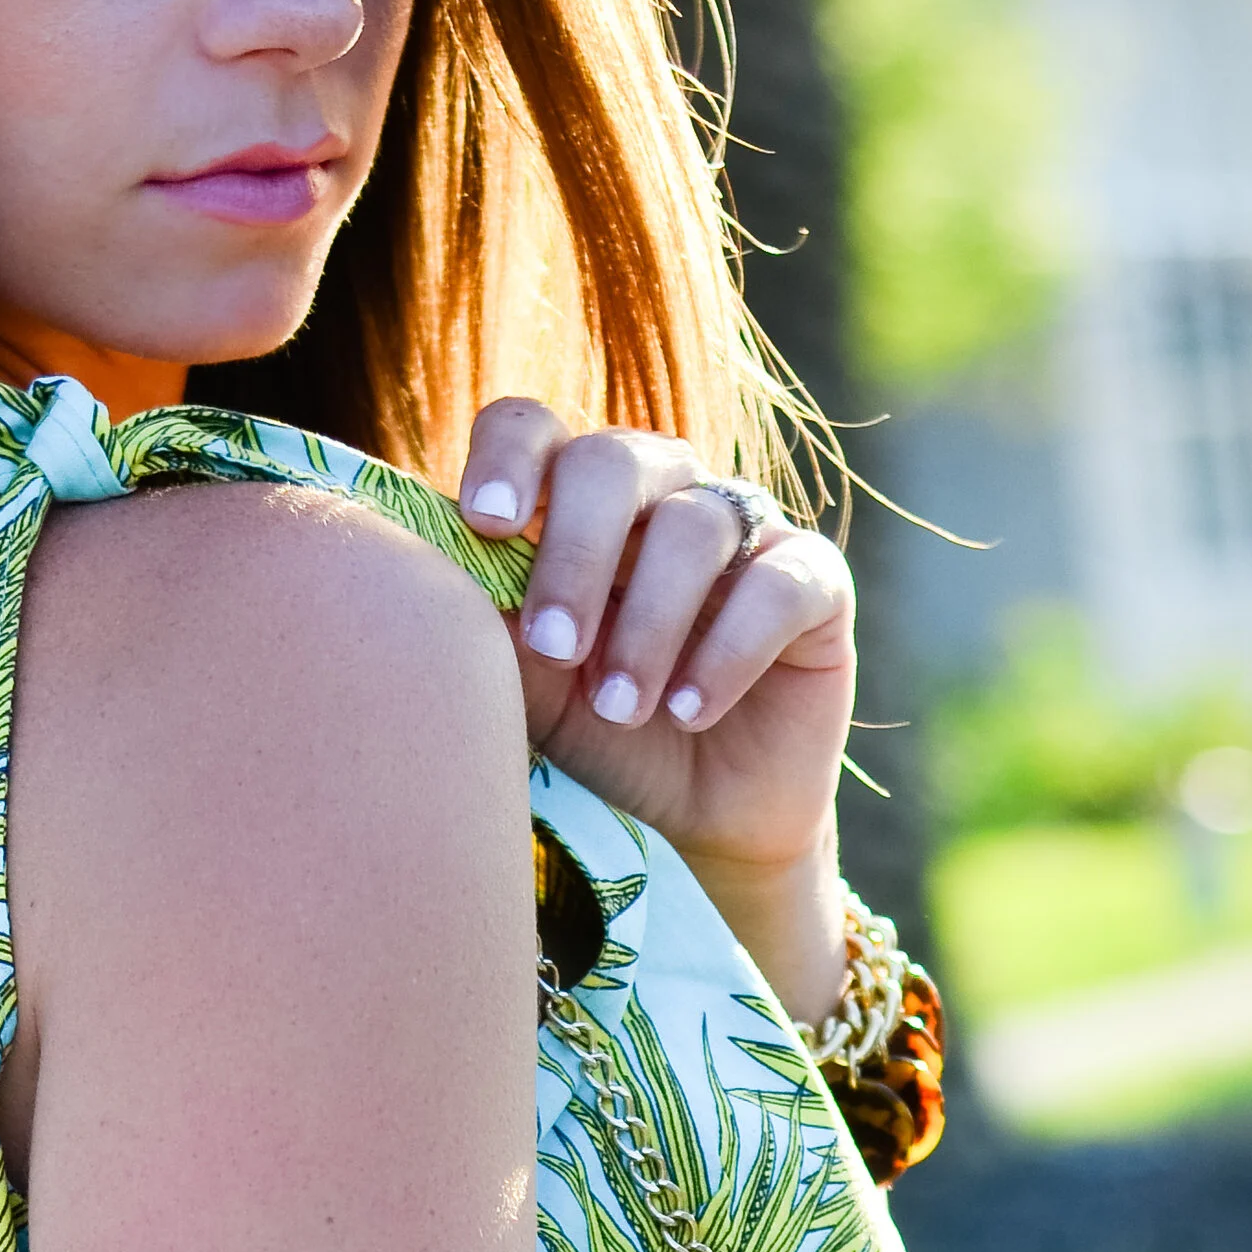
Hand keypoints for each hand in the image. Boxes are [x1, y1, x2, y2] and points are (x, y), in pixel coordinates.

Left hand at [456, 400, 856, 1023]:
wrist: (702, 822)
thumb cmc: (603, 739)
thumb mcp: (532, 688)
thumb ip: (493, 626)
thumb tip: (437, 578)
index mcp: (577, 502)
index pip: (535, 429)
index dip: (509, 459)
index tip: (486, 526)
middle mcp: (661, 494)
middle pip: (614, 462)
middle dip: (577, 557)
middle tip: (558, 648)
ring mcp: (743, 530)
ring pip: (694, 526)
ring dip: (649, 625)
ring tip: (624, 708)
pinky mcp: (814, 583)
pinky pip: (778, 584)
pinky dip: (729, 647)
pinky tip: (690, 710)